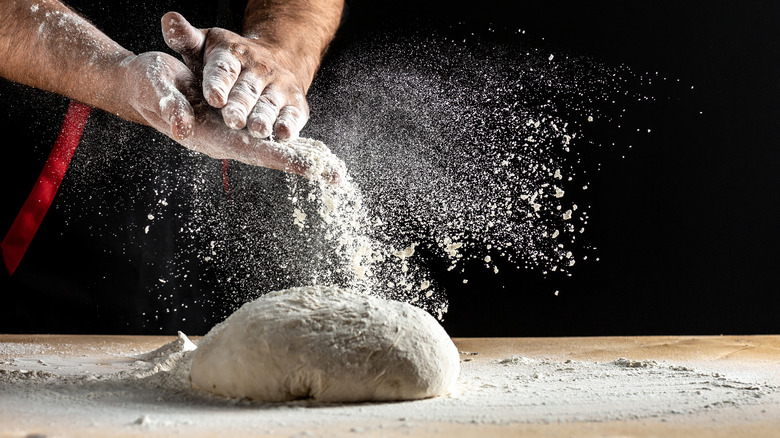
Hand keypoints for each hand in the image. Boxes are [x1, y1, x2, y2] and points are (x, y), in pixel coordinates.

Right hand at [119, 52, 343, 182]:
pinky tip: (314, 152)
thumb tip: (183, 125)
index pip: (253, 150)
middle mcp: (226, 139)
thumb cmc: (148, 85)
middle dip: (303, 165)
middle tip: (337, 176)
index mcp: (210, 136)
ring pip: (274, 149)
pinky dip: (293, 145)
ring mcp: (233, 134)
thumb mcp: (156, 87)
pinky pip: (269, 137)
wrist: (143, 85)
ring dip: (304, 159)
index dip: (282, 158)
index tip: (309, 168)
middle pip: (271, 156)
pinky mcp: (236, 125)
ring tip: (336, 171)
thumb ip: (169, 106)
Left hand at [161, 11, 308, 140]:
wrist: (274, 60)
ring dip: (265, 118)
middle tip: (233, 120)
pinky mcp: (295, 103)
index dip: (219, 83)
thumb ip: (186, 39)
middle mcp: (259, 69)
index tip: (214, 98)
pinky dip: (290, 125)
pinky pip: (293, 115)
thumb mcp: (206, 45)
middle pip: (247, 90)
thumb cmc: (229, 61)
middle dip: (241, 106)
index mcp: (234, 54)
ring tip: (258, 130)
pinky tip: (284, 135)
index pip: (224, 69)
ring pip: (270, 104)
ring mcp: (279, 86)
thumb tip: (169, 20)